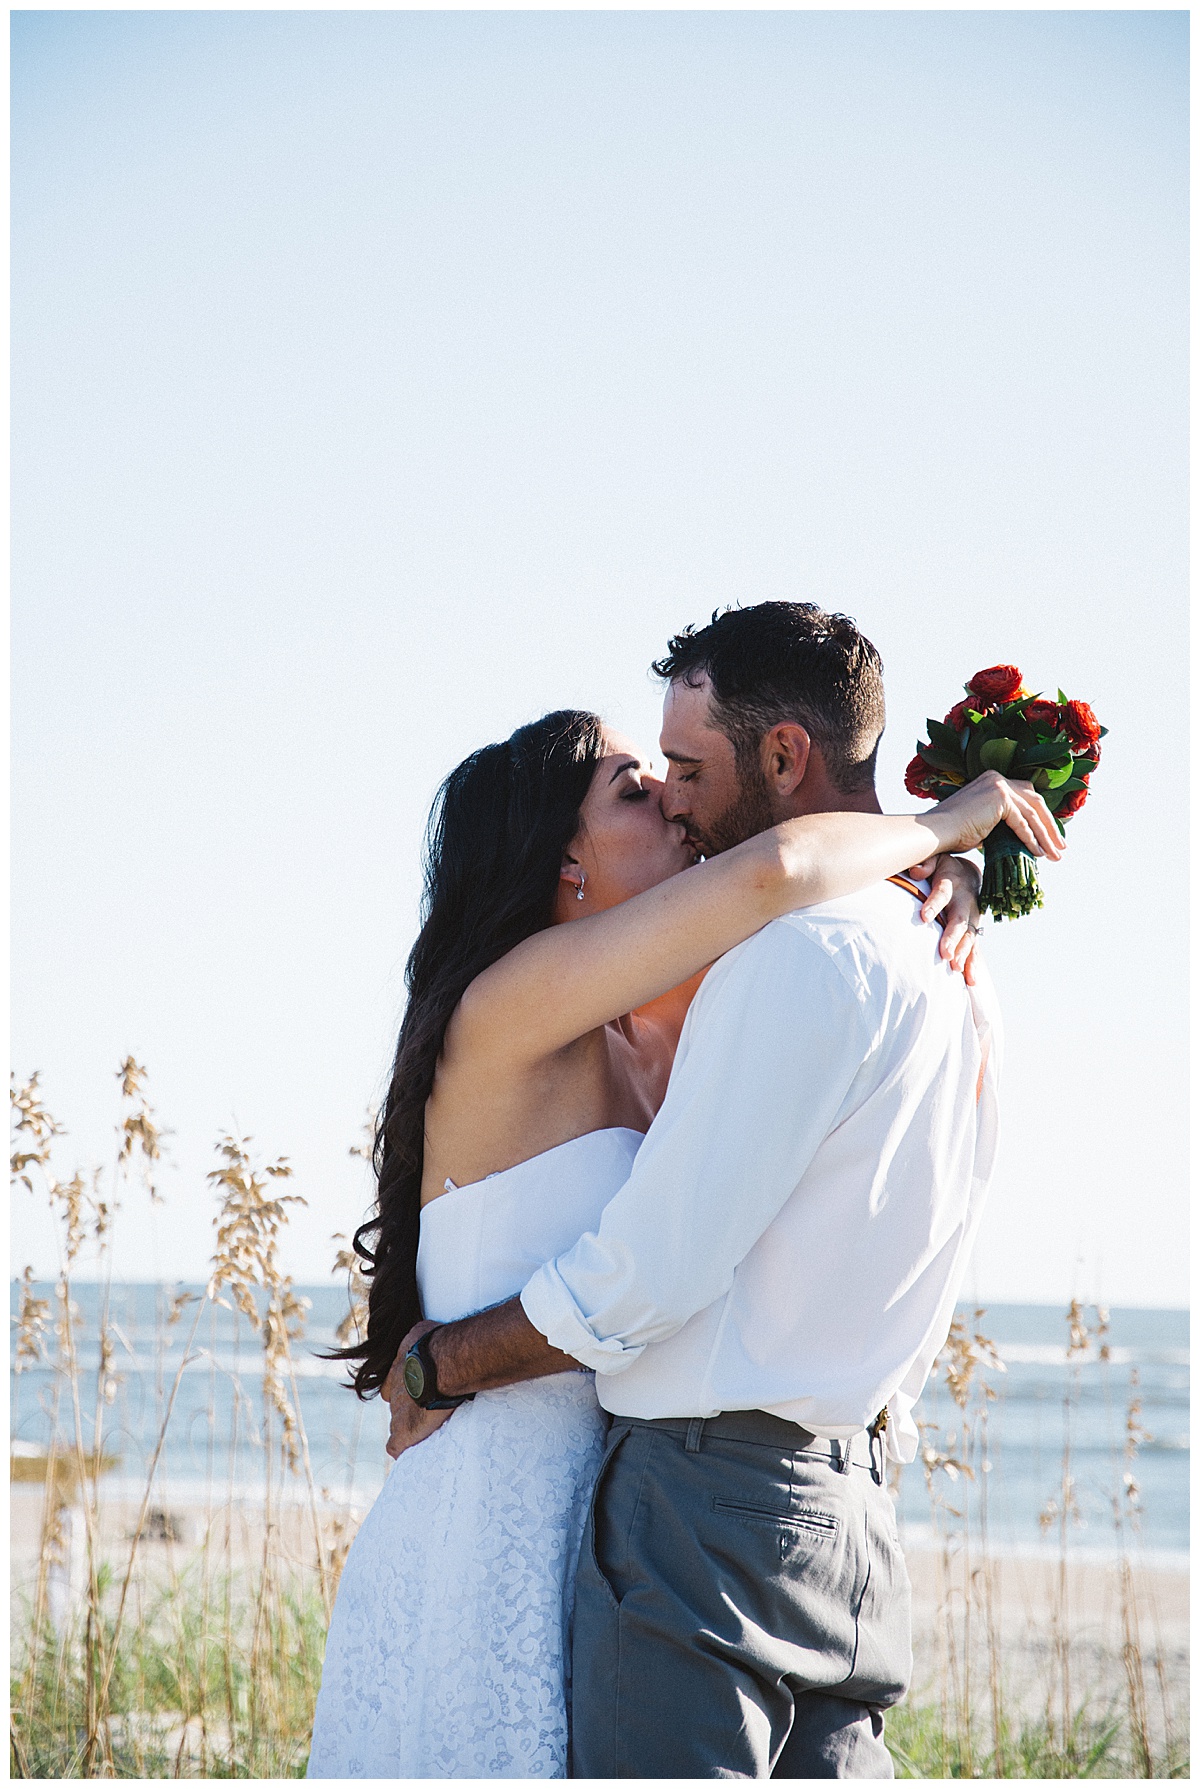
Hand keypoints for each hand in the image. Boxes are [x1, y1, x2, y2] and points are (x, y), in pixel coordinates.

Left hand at [382, 1319, 453, 1459]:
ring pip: (397, 1424)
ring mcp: (397, 1414)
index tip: (420, 1390)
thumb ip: (419, 1336)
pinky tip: (409, 1448)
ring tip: (428, 1427)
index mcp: (397, 1371)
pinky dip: (401, 1447)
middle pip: (397, 1405)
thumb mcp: (423, 1331)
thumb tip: (426, 1332)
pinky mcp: (403, 1432)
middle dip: (410, 1408)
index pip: (392, 1385)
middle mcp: (394, 1392)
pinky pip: (395, 1446)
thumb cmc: (438, 1343)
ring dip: (410, 1426)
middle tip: (430, 1408)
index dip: (406, 1389)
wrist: (444, 1363)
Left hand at [910, 854, 984, 984]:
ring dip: (964, 954)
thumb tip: (915, 872)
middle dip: (953, 938)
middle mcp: (965, 902)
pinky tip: (969, 981)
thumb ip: (925, 864)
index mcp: (952, 883)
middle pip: (959, 921)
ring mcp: (971, 918)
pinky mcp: (973, 931)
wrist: (969, 875)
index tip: (924, 916)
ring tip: (956, 969)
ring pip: (969, 937)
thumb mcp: (936, 858)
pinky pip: (974, 949)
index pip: (942, 893)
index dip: (934, 904)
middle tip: (946, 953)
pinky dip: (972, 965)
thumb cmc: (944, 868)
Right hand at [929, 771, 1063, 861]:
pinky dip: (1032, 838)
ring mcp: (999, 786)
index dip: (1041, 817)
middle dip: (1050, 826)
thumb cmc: (952, 832)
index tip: (1050, 836)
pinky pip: (1022, 822)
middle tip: (1061, 847)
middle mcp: (997, 778)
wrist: (936, 831)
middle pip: (1035, 801)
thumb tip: (1020, 837)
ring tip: (1055, 855)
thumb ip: (1000, 822)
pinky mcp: (1000, 799)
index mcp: (993, 780)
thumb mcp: (982, 822)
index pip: (1026, 796)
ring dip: (1046, 836)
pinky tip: (1038, 853)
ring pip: (1032, 813)